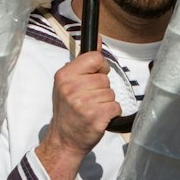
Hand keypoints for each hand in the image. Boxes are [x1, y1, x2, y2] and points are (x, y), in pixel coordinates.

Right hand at [36, 51, 119, 179]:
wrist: (63, 140)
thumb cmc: (68, 111)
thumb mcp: (67, 83)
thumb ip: (84, 63)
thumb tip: (99, 39)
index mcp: (64, 76)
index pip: (95, 58)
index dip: (100, 67)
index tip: (94, 77)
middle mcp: (72, 88)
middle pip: (105, 78)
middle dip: (102, 89)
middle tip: (89, 100)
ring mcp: (83, 104)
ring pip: (111, 93)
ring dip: (106, 102)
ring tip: (92, 109)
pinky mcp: (95, 117)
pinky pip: (116, 106)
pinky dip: (111, 113)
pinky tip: (99, 117)